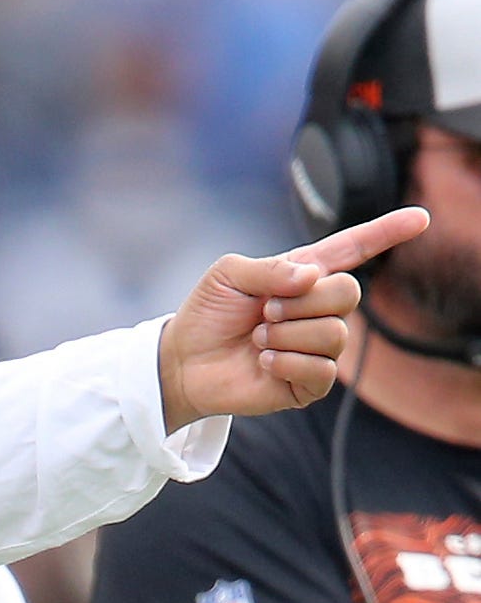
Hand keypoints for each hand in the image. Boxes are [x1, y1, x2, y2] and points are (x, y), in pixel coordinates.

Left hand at [157, 208, 428, 429]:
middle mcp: (318, 310)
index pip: (354, 250)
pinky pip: (322, 369)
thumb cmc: (206, 315)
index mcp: (304, 276)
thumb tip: (312, 277)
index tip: (420, 218)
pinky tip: (264, 361)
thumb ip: (270, 268)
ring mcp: (317, 348)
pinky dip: (287, 361)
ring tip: (258, 338)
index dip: (386, 233)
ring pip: (335, 333)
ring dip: (288, 333)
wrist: (182, 361)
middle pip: (349, 292)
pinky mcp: (308, 384)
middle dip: (302, 301)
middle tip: (264, 312)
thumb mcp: (228, 275)